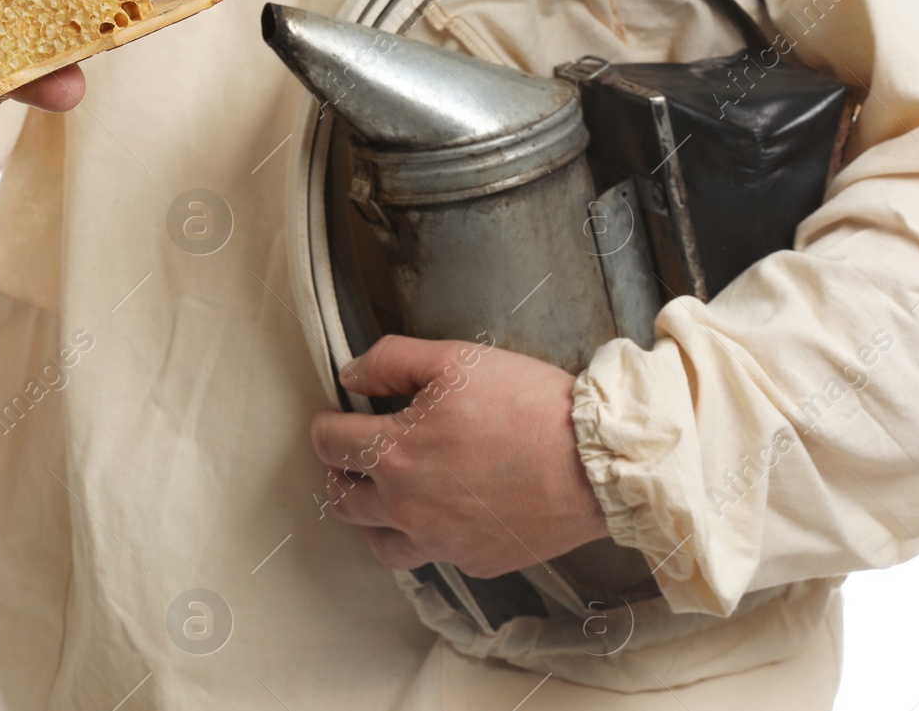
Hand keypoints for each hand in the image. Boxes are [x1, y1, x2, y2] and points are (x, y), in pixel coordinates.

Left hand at [310, 335, 610, 578]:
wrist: (592, 462)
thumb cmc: (527, 405)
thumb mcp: (455, 358)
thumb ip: (391, 360)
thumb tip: (350, 375)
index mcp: (396, 452)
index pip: (330, 443)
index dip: (325, 424)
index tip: (334, 416)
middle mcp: (408, 506)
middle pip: (343, 498)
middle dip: (339, 471)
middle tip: (350, 455)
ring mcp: (440, 541)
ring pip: (378, 541)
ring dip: (369, 515)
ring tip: (379, 494)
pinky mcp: (473, 560)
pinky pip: (430, 556)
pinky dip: (421, 536)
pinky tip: (435, 515)